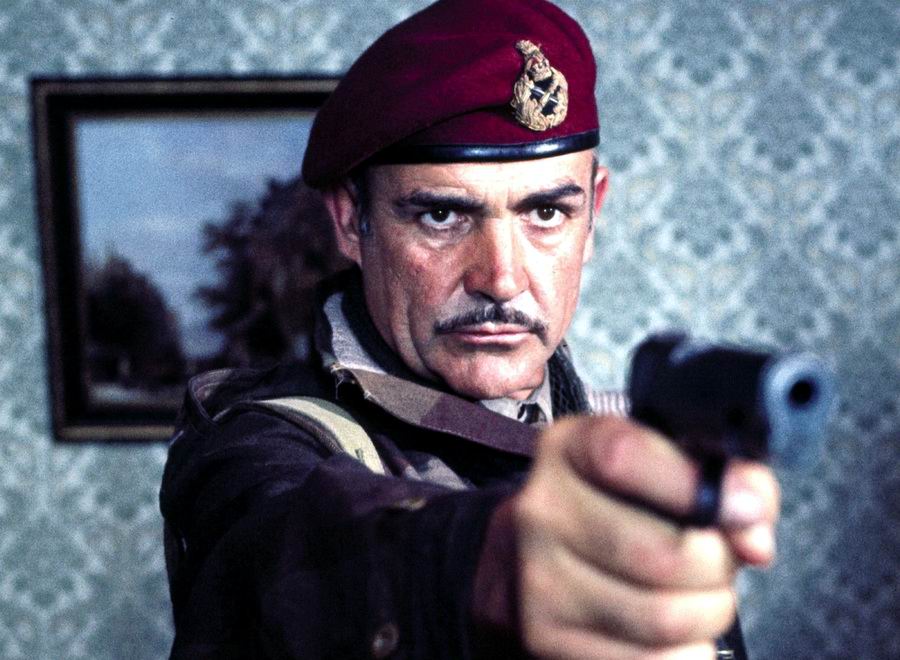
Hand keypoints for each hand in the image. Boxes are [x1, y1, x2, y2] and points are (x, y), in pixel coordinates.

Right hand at [511, 415, 778, 658]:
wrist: (535, 554)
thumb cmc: (615, 504)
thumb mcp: (658, 464)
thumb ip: (719, 477)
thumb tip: (753, 537)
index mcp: (567, 449)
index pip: (624, 457)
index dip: (696, 485)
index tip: (745, 509)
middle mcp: (542, 511)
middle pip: (663, 554)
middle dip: (718, 565)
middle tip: (719, 560)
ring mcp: (540, 581)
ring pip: (664, 618)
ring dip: (708, 612)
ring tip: (699, 594)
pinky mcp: (547, 640)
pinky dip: (686, 653)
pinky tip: (674, 630)